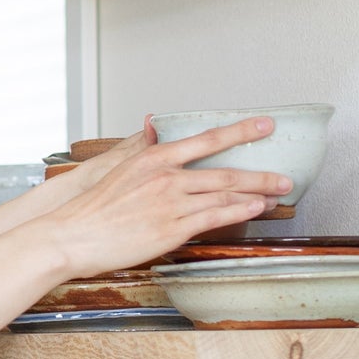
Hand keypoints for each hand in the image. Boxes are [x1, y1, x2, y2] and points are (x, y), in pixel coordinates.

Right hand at [41, 117, 291, 277]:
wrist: (73, 235)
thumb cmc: (93, 208)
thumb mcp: (118, 167)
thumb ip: (142, 146)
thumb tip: (152, 123)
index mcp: (154, 158)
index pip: (206, 140)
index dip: (239, 131)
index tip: (265, 125)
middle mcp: (166, 177)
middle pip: (225, 171)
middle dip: (260, 173)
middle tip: (286, 175)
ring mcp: (171, 203)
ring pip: (224, 194)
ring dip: (256, 194)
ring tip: (278, 195)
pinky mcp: (171, 229)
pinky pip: (214, 217)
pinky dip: (239, 211)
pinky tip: (255, 209)